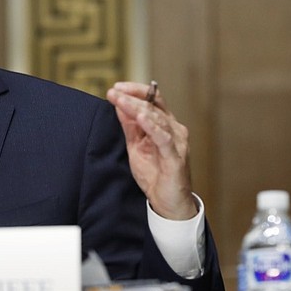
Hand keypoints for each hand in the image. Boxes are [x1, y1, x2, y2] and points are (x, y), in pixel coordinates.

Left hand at [106, 81, 197, 219]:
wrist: (167, 202)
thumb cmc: (155, 174)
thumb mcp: (136, 146)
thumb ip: (129, 126)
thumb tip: (118, 105)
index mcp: (165, 125)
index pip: (152, 100)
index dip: (135, 91)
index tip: (116, 88)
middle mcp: (174, 129)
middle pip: (152, 106)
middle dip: (130, 98)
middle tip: (113, 92)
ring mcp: (177, 142)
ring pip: (157, 119)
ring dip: (137, 108)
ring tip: (122, 100)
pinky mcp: (175, 157)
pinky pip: (164, 138)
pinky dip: (152, 127)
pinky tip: (141, 118)